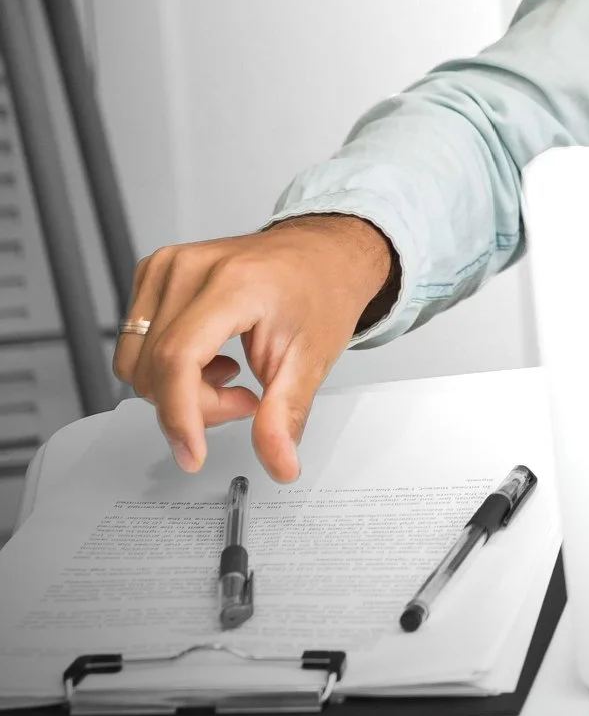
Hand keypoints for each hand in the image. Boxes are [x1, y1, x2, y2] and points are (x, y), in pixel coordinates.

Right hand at [114, 215, 394, 482]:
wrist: (323, 252)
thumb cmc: (321, 291)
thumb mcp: (312, 358)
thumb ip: (286, 415)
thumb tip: (278, 463)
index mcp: (234, 283)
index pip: (178, 358)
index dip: (180, 415)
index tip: (192, 453)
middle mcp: (191, 268)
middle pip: (156, 368)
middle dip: (196, 406)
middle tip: (245, 400)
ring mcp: (168, 266)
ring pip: (137, 362)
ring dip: (179, 389)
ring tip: (231, 377)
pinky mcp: (155, 272)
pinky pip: (137, 343)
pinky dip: (168, 366)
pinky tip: (210, 358)